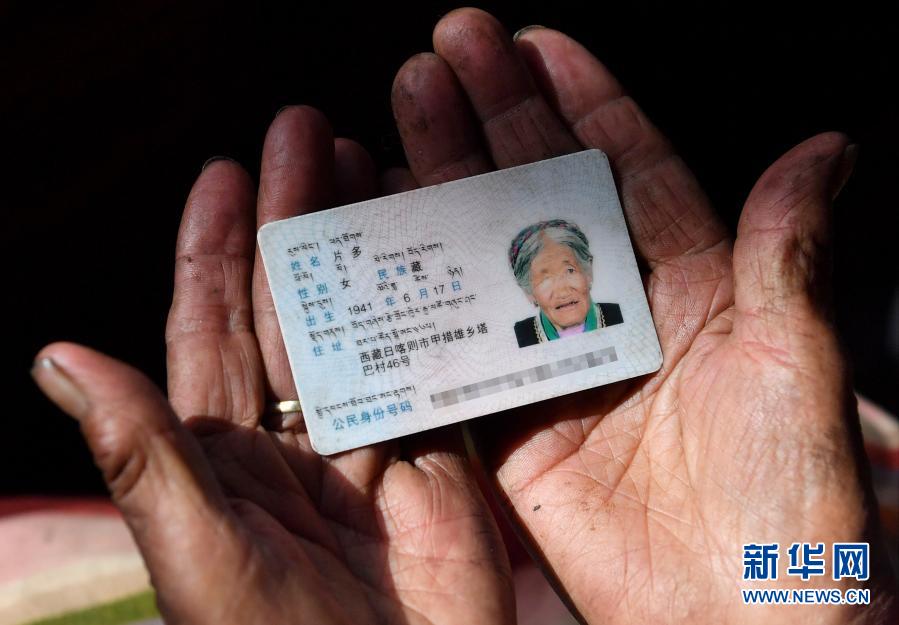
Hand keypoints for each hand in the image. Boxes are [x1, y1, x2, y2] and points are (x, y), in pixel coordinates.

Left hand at [32, 107, 514, 623]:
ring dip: (365, 251)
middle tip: (304, 135)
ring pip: (361, 326)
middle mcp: (292, 438)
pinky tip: (438, 253)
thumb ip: (144, 454)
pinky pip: (431, 371)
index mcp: (222, 456)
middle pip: (291, 309)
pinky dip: (436, 312)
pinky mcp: (434, 462)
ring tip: (369, 167)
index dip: (214, 252)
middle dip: (294, 222)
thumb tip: (56, 357)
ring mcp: (367, 444)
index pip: (211, 332)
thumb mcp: (198, 555)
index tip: (222, 174)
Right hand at [390, 8, 896, 623]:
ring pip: (489, 258)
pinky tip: (385, 230)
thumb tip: (827, 146)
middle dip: (495, 119)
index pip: (629, 170)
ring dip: (447, 185)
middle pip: (541, 198)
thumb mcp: (797, 365)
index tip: (533, 42)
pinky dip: (421, 291)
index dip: (581, 102)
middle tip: (445, 51)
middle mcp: (614, 316)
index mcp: (693, 289)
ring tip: (404, 109)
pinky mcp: (512, 428)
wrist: (732, 624)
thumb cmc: (791, 508)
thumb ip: (786, 252)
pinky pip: (458, 346)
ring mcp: (555, 368)